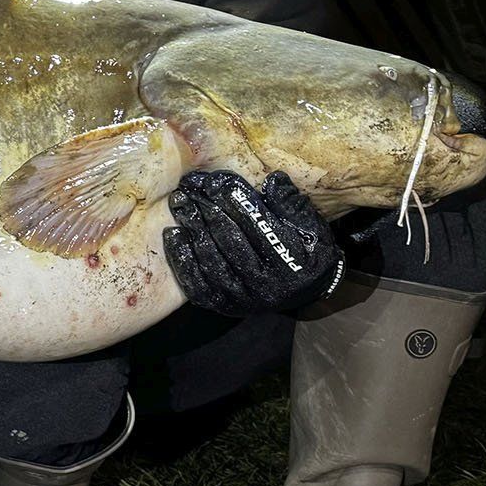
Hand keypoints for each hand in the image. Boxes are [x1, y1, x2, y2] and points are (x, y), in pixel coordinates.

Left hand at [163, 171, 343, 316]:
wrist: (307, 292)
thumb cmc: (309, 252)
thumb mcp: (312, 226)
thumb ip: (292, 204)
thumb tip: (272, 180)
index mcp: (291, 262)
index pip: (256, 223)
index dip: (232, 198)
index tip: (213, 179)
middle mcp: (265, 284)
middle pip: (229, 238)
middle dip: (206, 208)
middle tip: (188, 186)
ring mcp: (242, 298)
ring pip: (210, 259)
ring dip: (191, 228)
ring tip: (179, 203)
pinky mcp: (224, 306)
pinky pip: (196, 282)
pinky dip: (182, 257)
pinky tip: (173, 234)